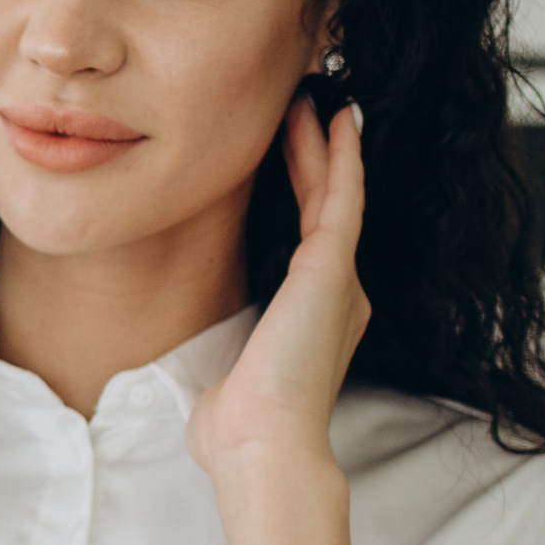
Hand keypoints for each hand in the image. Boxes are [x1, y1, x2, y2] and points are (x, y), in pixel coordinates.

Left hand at [188, 96, 366, 544]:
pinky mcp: (332, 269)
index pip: (311, 231)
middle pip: (327, 203)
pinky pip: (342, 197)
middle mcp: (336, 290)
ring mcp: (338, 277)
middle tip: (306, 105)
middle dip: (317, 154)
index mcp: (315, 312)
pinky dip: (340, 156)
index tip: (290, 149)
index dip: (304, 186)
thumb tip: (202, 358)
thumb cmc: (239, 424)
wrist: (262, 445)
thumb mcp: (229, 372)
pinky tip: (336, 119)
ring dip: (324, 143)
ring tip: (315, 99)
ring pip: (336, 191)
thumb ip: (229, 351)